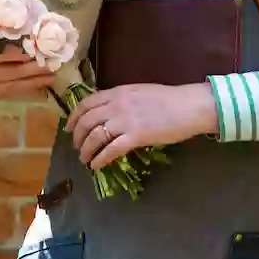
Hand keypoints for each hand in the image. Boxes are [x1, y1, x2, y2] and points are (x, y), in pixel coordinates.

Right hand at [0, 34, 55, 100]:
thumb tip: (18, 42)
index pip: (7, 55)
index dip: (27, 54)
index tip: (44, 49)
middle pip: (14, 73)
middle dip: (36, 69)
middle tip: (55, 65)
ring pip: (12, 86)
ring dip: (33, 83)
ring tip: (51, 78)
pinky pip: (5, 94)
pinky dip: (21, 91)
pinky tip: (35, 90)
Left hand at [64, 83, 217, 170]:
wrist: (188, 106)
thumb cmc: (168, 99)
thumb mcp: (139, 92)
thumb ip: (121, 100)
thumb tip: (107, 112)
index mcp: (118, 92)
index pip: (86, 103)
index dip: (74, 117)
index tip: (69, 128)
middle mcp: (117, 105)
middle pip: (87, 121)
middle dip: (77, 136)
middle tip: (77, 147)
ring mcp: (125, 120)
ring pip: (95, 136)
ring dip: (86, 150)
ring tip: (85, 159)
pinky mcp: (136, 136)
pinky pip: (110, 150)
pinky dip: (100, 159)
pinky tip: (97, 165)